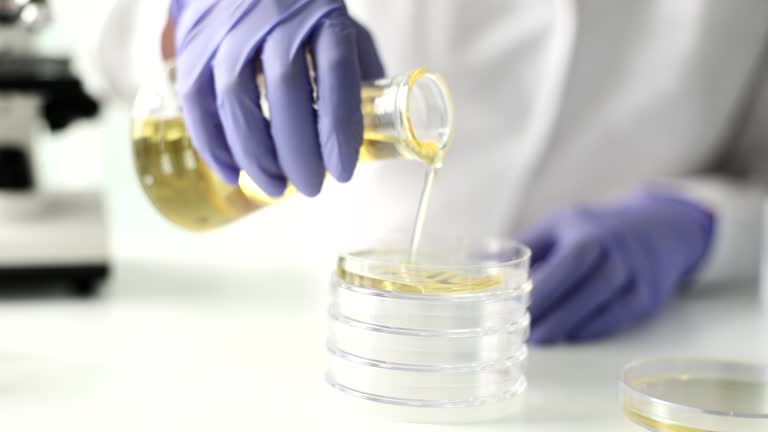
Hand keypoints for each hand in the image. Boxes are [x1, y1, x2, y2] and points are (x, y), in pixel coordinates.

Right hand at [170, 0, 383, 195]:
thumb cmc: (296, 5)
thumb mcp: (337, 21)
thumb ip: (356, 66)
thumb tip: (369, 128)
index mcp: (322, 12)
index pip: (335, 73)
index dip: (338, 128)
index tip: (341, 171)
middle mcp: (275, 18)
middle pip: (285, 91)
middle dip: (297, 152)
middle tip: (310, 187)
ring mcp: (229, 29)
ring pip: (236, 100)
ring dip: (256, 155)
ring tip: (275, 187)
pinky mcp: (194, 43)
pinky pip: (196, 100)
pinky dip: (213, 144)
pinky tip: (233, 172)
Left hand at [520, 189, 713, 342]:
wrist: (655, 228)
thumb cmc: (592, 229)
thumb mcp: (559, 223)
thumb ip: (526, 244)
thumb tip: (485, 266)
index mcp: (590, 232)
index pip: (566, 264)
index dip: (543, 289)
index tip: (517, 306)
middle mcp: (618, 253)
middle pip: (585, 290)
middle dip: (553, 314)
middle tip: (525, 332)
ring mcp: (637, 275)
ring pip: (602, 307)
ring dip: (570, 326)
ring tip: (542, 338)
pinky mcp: (647, 296)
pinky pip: (619, 318)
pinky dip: (593, 329)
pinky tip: (571, 335)